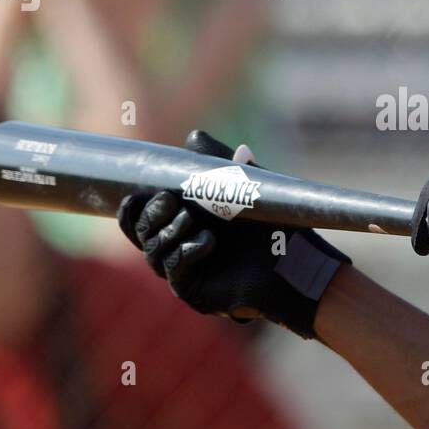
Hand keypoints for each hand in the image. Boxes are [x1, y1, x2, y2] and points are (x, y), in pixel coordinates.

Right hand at [117, 131, 350, 337]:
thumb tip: (194, 137)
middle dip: (149, 216)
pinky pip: (176, 270)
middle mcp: (178, 249)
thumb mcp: (244, 187)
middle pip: (142, 234)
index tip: (136, 194)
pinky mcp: (195, 291)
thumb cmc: (273, 226)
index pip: (142, 219)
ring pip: (154, 253)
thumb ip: (219, 164)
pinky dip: (187, 252)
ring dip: (169, 232)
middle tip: (168, 200)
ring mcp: (185, 272)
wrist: (296, 263)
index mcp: (183, 224)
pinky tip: (207, 241)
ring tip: (189, 218)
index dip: (132, 209)